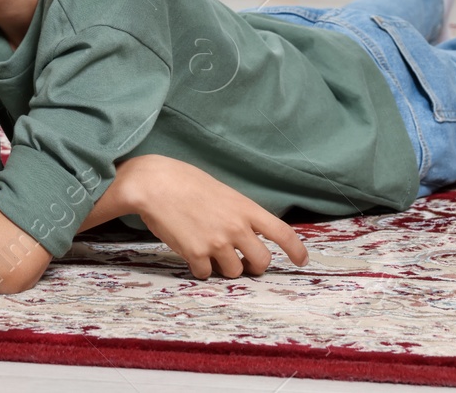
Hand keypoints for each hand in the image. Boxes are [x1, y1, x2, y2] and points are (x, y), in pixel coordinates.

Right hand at [117, 153, 307, 278]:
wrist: (153, 182)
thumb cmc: (183, 181)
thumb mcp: (221, 192)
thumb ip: (237, 213)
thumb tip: (245, 235)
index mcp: (245, 208)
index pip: (282, 233)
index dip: (296, 250)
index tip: (302, 261)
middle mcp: (236, 227)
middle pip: (262, 262)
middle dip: (254, 266)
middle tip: (243, 262)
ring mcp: (217, 242)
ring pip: (234, 272)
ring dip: (224, 267)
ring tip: (208, 251)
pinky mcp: (196, 254)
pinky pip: (206, 274)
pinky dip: (200, 268)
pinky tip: (190, 252)